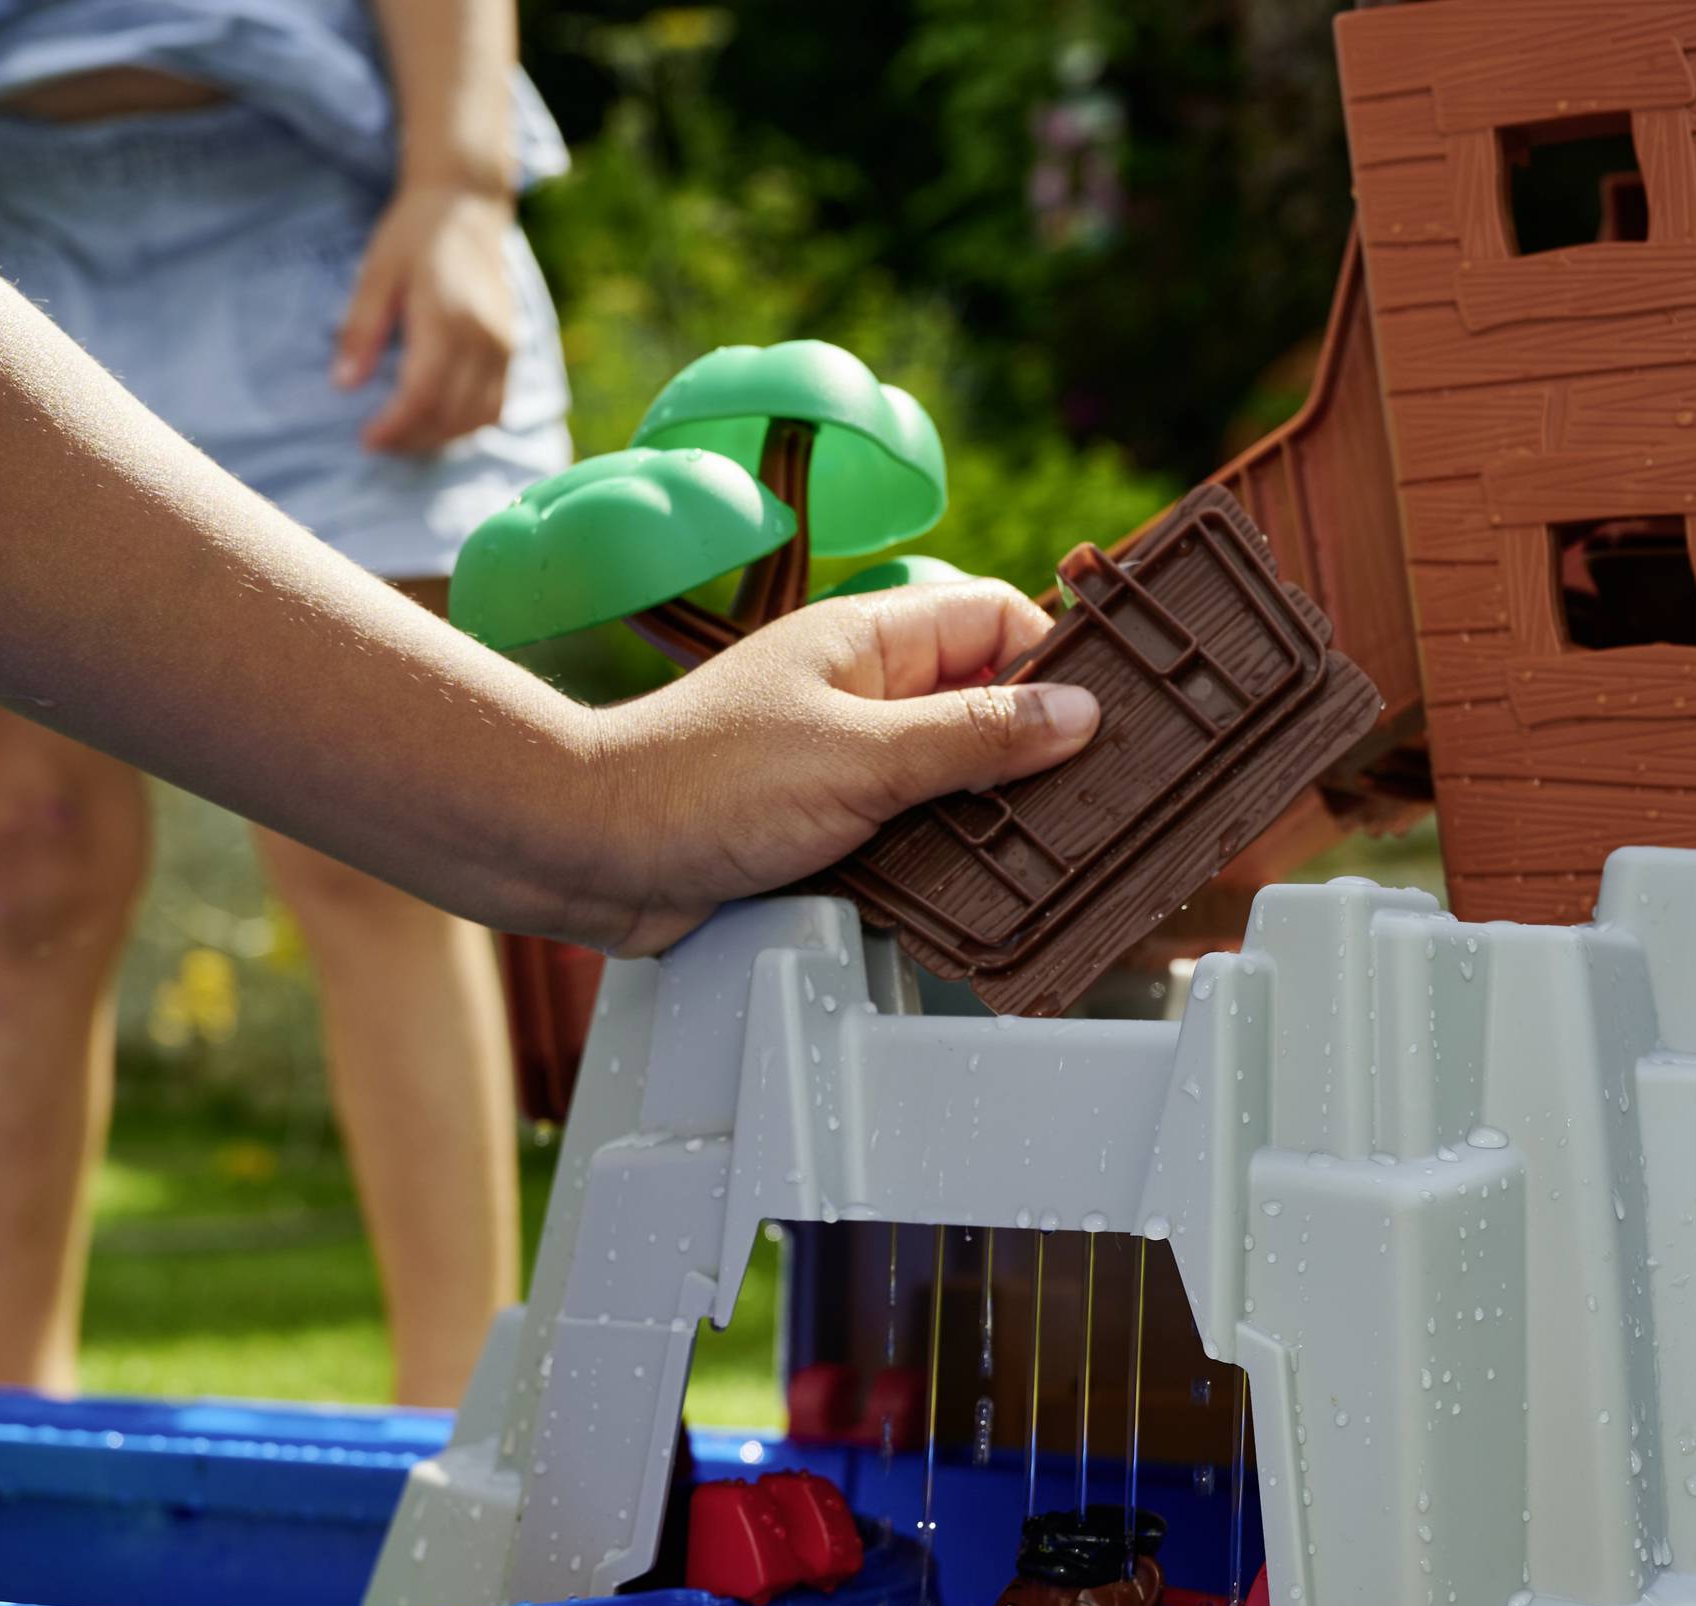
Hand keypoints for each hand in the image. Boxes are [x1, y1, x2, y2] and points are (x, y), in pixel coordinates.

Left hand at [334, 182, 519, 454]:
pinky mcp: (512, 352)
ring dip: (441, 438)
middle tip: (380, 444)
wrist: (468, 206)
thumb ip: (361, 329)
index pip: (422, 394)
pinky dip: (467, 425)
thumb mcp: (376, 273)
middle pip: (450, 414)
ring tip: (406, 438)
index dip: (394, 426)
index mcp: (446, 318)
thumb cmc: (414, 234)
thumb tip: (343, 384)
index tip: (367, 440)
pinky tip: (438, 423)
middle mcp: (483, 340)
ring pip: (477, 418)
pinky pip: (495, 407)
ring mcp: (503, 348)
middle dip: (412, 438)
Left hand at [580, 579, 1102, 955]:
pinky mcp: (827, 824)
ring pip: (955, 776)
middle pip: (986, 702)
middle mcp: (862, 691)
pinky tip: (976, 895)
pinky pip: (913, 832)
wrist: (593, 854)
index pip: (997, 620)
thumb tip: (1077, 712)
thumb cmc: (703, 783)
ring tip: (1047, 859)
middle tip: (1095, 804)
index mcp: (870, 640)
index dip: (1054, 662)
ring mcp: (845, 758)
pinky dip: (947, 862)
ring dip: (994, 816)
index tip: (1103, 721)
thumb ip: (973, 737)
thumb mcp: (862, 757)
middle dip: (1037, 751)